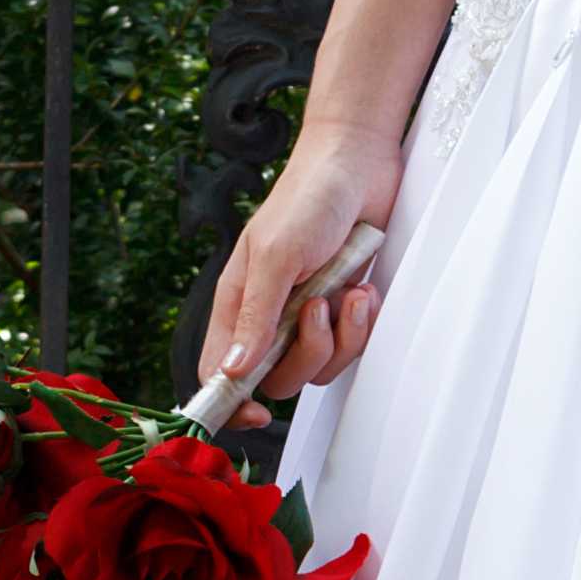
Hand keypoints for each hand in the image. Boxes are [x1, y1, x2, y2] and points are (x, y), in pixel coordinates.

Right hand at [201, 132, 397, 408]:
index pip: (218, 372)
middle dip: (306, 354)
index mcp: (238, 304)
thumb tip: (232, 371)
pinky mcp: (341, 309)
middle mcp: (269, 316)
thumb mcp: (276, 255)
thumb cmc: (308, 200)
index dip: (230, 403)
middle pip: (277, 379)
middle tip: (317, 309)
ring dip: (341, 336)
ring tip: (347, 292)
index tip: (254, 414)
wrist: (359, 165)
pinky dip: (361, 323)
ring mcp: (306, 314)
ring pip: (319, 366)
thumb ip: (256, 315)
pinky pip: (350, 346)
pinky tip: (363, 289)